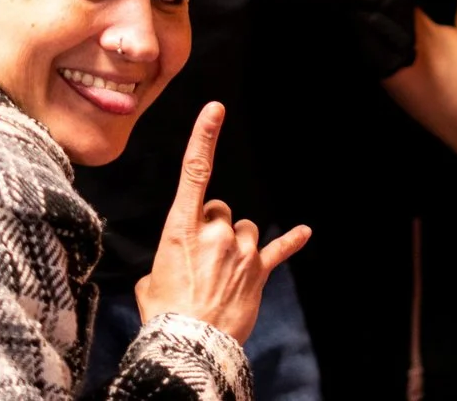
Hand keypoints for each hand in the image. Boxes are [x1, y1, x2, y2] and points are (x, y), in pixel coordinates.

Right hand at [136, 103, 310, 343]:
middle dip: (212, 229)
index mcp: (181, 228)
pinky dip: (291, 241)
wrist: (189, 346)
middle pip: (220, 210)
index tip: (216, 110)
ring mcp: (240, 250)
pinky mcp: (259, 272)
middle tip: (201, 261)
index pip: (195, 173)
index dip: (205, 139)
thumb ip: (166, 261)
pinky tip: (304, 232)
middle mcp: (214, 232)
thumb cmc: (164, 314)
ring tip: (223, 273)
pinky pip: (278, 249)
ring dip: (237, 244)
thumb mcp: (151, 279)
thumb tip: (172, 268)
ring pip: (245, 230)